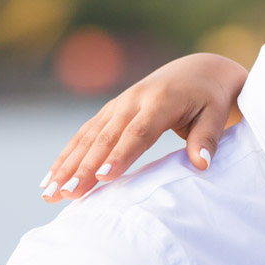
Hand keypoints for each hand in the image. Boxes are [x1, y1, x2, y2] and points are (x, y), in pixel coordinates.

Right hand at [40, 52, 246, 200]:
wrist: (197, 69)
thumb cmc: (210, 97)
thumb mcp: (216, 113)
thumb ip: (208, 138)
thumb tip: (202, 164)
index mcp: (160, 101)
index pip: (137, 132)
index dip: (120, 155)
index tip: (103, 178)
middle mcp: (132, 100)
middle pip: (105, 138)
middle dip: (83, 167)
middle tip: (65, 194)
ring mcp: (117, 105)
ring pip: (88, 137)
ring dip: (66, 165)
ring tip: (48, 193)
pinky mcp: (110, 112)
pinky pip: (85, 135)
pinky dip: (67, 156)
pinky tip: (51, 177)